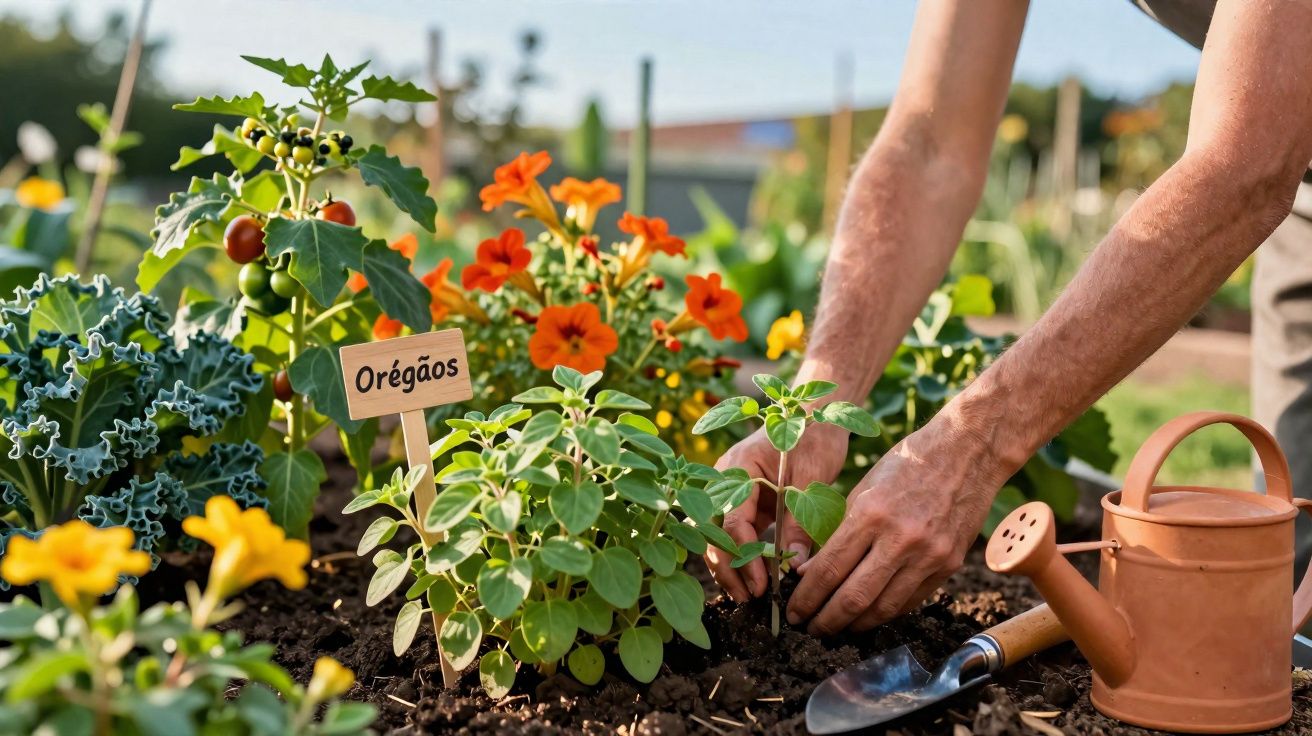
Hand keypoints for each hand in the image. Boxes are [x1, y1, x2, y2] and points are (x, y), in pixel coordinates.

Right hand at [704, 423, 848, 601]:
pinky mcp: (743, 502)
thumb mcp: (810, 480)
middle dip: (728, 568)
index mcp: (737, 469)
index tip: (762, 584)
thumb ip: (799, 521)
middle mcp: (724, 481)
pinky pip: (733, 533)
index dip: (744, 556)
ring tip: (747, 596)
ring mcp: (730, 492)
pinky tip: (750, 580)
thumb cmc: (812, 439)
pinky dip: (739, 556)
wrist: (815, 416)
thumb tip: (795, 566)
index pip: (731, 520)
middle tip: (749, 598)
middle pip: (713, 532)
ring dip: (729, 566)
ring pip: (717, 536)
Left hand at [787, 416, 1006, 634]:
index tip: (794, 612)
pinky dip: (886, 612)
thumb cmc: (906, 464)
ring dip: (856, 625)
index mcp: (871, 514)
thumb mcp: (862, 490)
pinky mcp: (950, 565)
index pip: (829, 569)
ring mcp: (929, 555)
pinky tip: (870, 614)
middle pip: (854, 598)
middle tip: (810, 629)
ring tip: (838, 628)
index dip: (807, 597)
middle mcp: (901, 539)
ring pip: (884, 608)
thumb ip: (837, 532)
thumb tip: (809, 573)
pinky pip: (911, 600)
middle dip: (826, 620)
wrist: (966, 453)